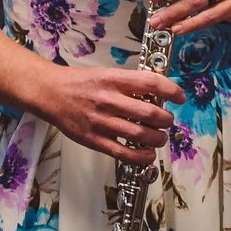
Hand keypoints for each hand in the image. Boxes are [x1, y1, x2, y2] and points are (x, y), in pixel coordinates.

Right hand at [35, 64, 184, 164]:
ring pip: (140, 135)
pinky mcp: (93, 139)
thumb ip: (130, 83)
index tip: (180, 97)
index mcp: (113, 80)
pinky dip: (141, 157)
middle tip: (167, 121)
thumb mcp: (106, 73)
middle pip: (150, 113)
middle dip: (166, 120)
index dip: (172, 91)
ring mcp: (101, 121)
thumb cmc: (79, 83)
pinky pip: (123, 153)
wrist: (50, 92)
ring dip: (158, 139)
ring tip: (160, 137)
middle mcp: (108, 100)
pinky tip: (148, 154)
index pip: (151, 83)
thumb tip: (158, 93)